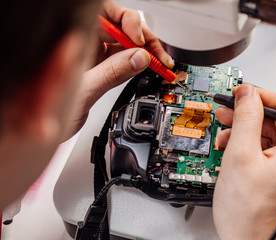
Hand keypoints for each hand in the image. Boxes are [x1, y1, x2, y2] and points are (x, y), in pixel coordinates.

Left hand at [62, 0, 173, 139]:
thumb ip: (112, 73)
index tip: (139, 42)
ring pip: (126, 44)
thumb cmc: (49, 110)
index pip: (107, 14)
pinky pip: (125, 60)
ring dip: (146, 52)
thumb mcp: (84, 91)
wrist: (46, 132)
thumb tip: (139, 59)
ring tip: (160, 62)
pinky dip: (140, 64)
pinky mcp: (104, 68)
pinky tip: (150, 67)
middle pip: (122, 28)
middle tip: (158, 54)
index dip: (127, 22)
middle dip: (143, 39)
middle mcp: (86, 43)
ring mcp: (96, 55)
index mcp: (76, 39)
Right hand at [213, 84, 275, 239]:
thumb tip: (247, 94)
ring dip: (249, 135)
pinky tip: (236, 152)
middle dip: (249, 118)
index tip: (240, 93)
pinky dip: (255, 151)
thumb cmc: (250, 217)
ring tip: (226, 138)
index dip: (258, 96)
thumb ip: (246, 117)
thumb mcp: (240, 156)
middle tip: (227, 114)